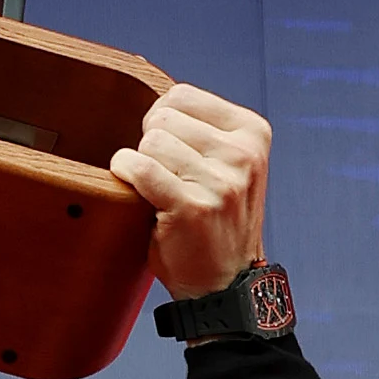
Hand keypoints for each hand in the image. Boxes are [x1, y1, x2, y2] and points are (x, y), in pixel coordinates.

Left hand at [108, 83, 269, 300]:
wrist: (225, 282)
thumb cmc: (217, 219)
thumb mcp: (230, 163)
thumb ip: (203, 128)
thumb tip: (156, 100)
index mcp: (253, 133)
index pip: (182, 95)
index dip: (162, 120)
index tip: (170, 150)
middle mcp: (242, 155)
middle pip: (162, 118)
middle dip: (151, 145)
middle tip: (165, 176)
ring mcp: (220, 182)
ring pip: (149, 144)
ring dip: (142, 166)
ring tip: (161, 192)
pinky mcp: (192, 207)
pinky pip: (139, 168)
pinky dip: (125, 174)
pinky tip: (136, 192)